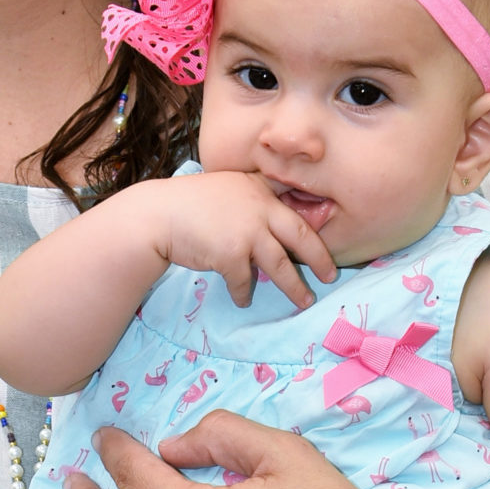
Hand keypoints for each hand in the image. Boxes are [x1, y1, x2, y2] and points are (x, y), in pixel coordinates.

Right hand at [150, 170, 335, 309]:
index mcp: (259, 188)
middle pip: (301, 237)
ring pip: (281, 266)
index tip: (332, 227)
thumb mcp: (225, 187)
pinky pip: (244, 282)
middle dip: (320, 259)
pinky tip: (243, 300)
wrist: (157, 216)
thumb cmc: (187, 203)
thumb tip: (270, 224)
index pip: (295, 200)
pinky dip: (243, 294)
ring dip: (294, 288)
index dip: (316, 215)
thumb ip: (249, 198)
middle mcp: (260, 208)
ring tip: (304, 301)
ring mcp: (248, 232)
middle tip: (331, 275)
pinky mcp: (232, 255)